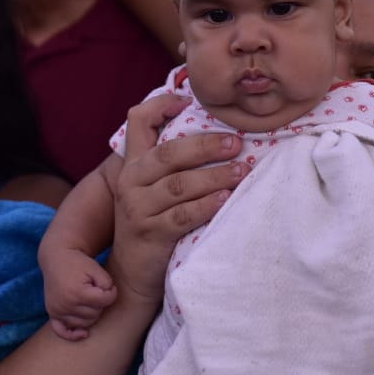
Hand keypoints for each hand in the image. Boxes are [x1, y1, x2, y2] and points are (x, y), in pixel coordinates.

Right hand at [44, 250, 116, 340]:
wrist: (56, 259)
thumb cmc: (79, 263)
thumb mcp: (96, 268)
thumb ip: (106, 283)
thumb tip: (108, 299)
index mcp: (77, 292)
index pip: (105, 301)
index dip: (111, 292)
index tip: (109, 285)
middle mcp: (65, 304)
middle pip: (95, 314)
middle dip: (100, 302)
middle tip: (96, 289)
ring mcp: (57, 310)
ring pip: (84, 323)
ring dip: (91, 313)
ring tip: (90, 298)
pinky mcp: (52, 313)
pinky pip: (61, 331)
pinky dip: (72, 335)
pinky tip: (84, 334)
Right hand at [107, 94, 247, 304]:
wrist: (132, 274)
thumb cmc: (154, 222)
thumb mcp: (152, 189)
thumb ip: (172, 163)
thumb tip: (218, 132)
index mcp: (134, 164)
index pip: (138, 121)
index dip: (161, 104)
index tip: (189, 100)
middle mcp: (131, 182)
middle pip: (168, 153)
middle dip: (205, 145)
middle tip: (237, 143)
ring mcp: (138, 209)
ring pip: (179, 185)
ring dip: (214, 176)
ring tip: (242, 172)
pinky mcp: (150, 234)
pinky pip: (182, 216)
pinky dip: (206, 206)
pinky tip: (226, 199)